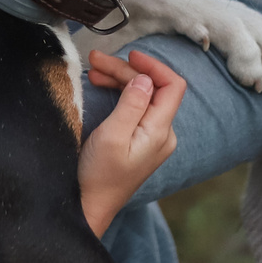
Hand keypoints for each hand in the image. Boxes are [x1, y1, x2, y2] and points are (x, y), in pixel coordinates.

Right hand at [77, 50, 185, 234]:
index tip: (129, 55)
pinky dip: (119, 93)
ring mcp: (152, 139)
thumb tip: (145, 78)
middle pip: (153, 88)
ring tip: (93, 70)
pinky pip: (136, 108)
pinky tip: (101, 85)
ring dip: (120, 79)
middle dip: (126, 70)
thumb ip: (132, 104)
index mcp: (160, 131)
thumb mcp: (112, 136)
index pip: (172, 86)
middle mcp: (162, 134)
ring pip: (142, 96)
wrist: (89, 207)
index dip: (153, 66)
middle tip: (95, 61)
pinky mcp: (139, 142)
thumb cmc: (97, 176)